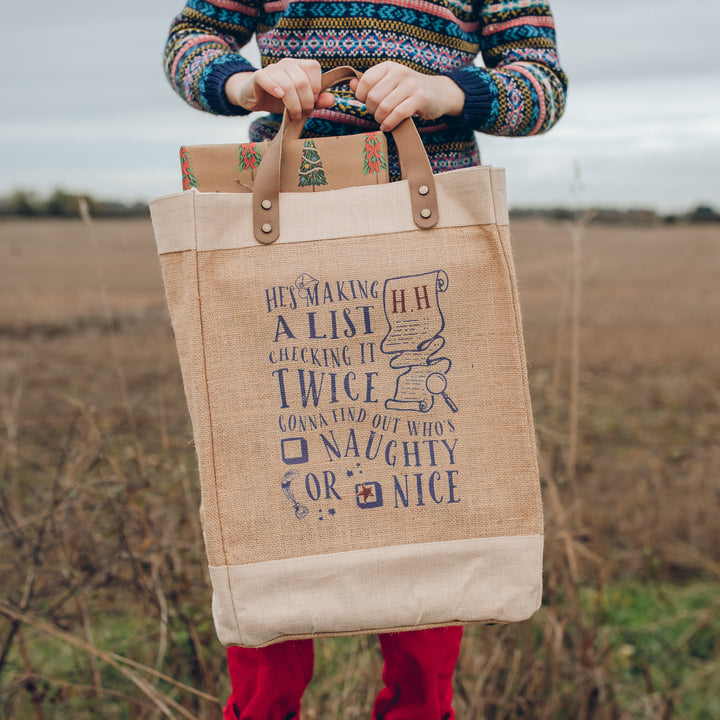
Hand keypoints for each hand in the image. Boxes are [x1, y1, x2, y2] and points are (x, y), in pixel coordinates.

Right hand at [225, 58, 334, 119]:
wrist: (255, 98)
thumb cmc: (280, 100)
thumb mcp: (301, 102)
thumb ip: (317, 100)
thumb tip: (332, 99)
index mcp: (299, 66)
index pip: (313, 67)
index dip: (316, 87)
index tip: (312, 102)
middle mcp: (287, 64)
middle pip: (302, 80)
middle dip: (305, 101)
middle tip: (302, 113)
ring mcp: (272, 69)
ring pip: (287, 84)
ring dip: (293, 104)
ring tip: (293, 115)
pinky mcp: (258, 76)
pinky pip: (266, 78)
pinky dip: (274, 88)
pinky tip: (278, 96)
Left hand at [350, 61, 464, 130]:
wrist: (439, 93)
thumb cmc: (409, 90)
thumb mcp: (389, 83)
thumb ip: (370, 84)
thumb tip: (351, 85)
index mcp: (389, 66)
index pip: (365, 81)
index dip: (362, 97)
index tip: (368, 103)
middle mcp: (399, 72)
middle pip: (373, 97)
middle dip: (372, 110)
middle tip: (378, 113)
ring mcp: (410, 85)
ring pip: (384, 107)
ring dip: (380, 119)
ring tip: (384, 120)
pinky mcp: (419, 99)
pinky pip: (397, 114)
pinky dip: (389, 124)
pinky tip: (388, 126)